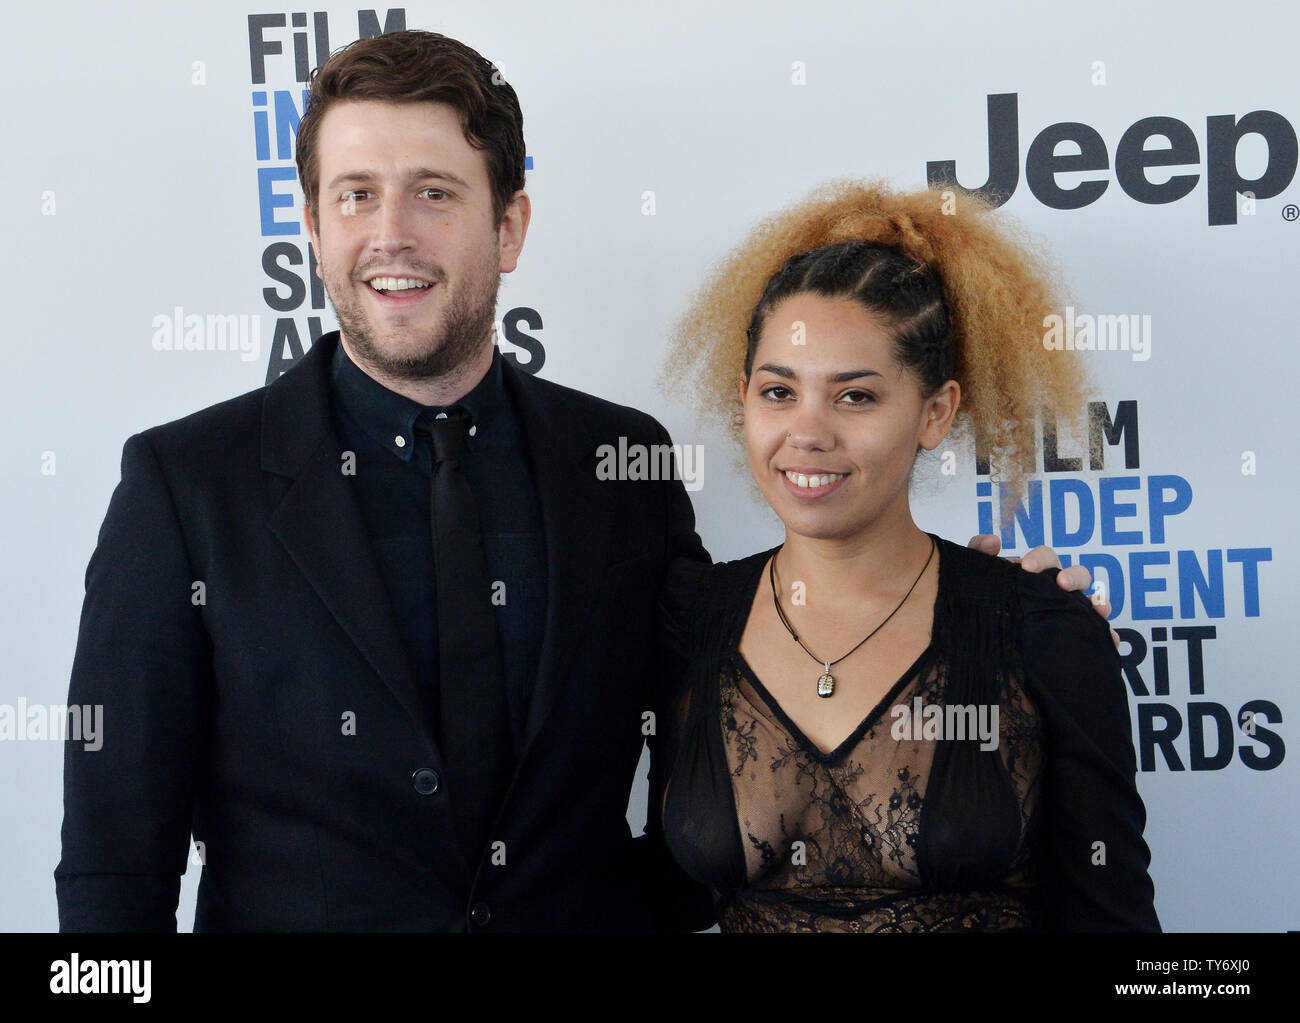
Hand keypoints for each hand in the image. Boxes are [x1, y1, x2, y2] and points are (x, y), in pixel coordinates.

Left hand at [968, 534, 1118, 646]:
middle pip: (1075, 575)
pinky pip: (1096, 630)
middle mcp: (1056, 588)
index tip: (1028, 567)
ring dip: (1100, 601)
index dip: (1041, 558)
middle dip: (1073, 577)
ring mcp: (1068, 609)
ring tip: (1099, 609)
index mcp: (1036, 573)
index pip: (1046, 558)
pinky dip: (1106, 633)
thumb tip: (993, 541)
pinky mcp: (1074, 632)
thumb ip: (978, 552)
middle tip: (1061, 584)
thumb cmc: (986, 597)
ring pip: (1092, 600)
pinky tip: (1109, 640)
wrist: (985, 637)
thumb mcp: (977, 576)